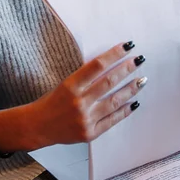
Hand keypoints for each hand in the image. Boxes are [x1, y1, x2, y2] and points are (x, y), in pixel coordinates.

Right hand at [30, 42, 145, 145]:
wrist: (37, 126)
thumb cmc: (51, 101)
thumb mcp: (65, 83)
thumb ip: (85, 77)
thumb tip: (112, 65)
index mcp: (70, 85)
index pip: (97, 65)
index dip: (114, 54)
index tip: (127, 46)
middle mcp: (78, 102)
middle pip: (109, 82)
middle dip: (127, 69)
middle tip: (139, 60)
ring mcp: (85, 119)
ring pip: (114, 101)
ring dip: (130, 89)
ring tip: (142, 80)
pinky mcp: (90, 133)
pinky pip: (112, 120)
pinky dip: (124, 111)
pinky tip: (134, 103)